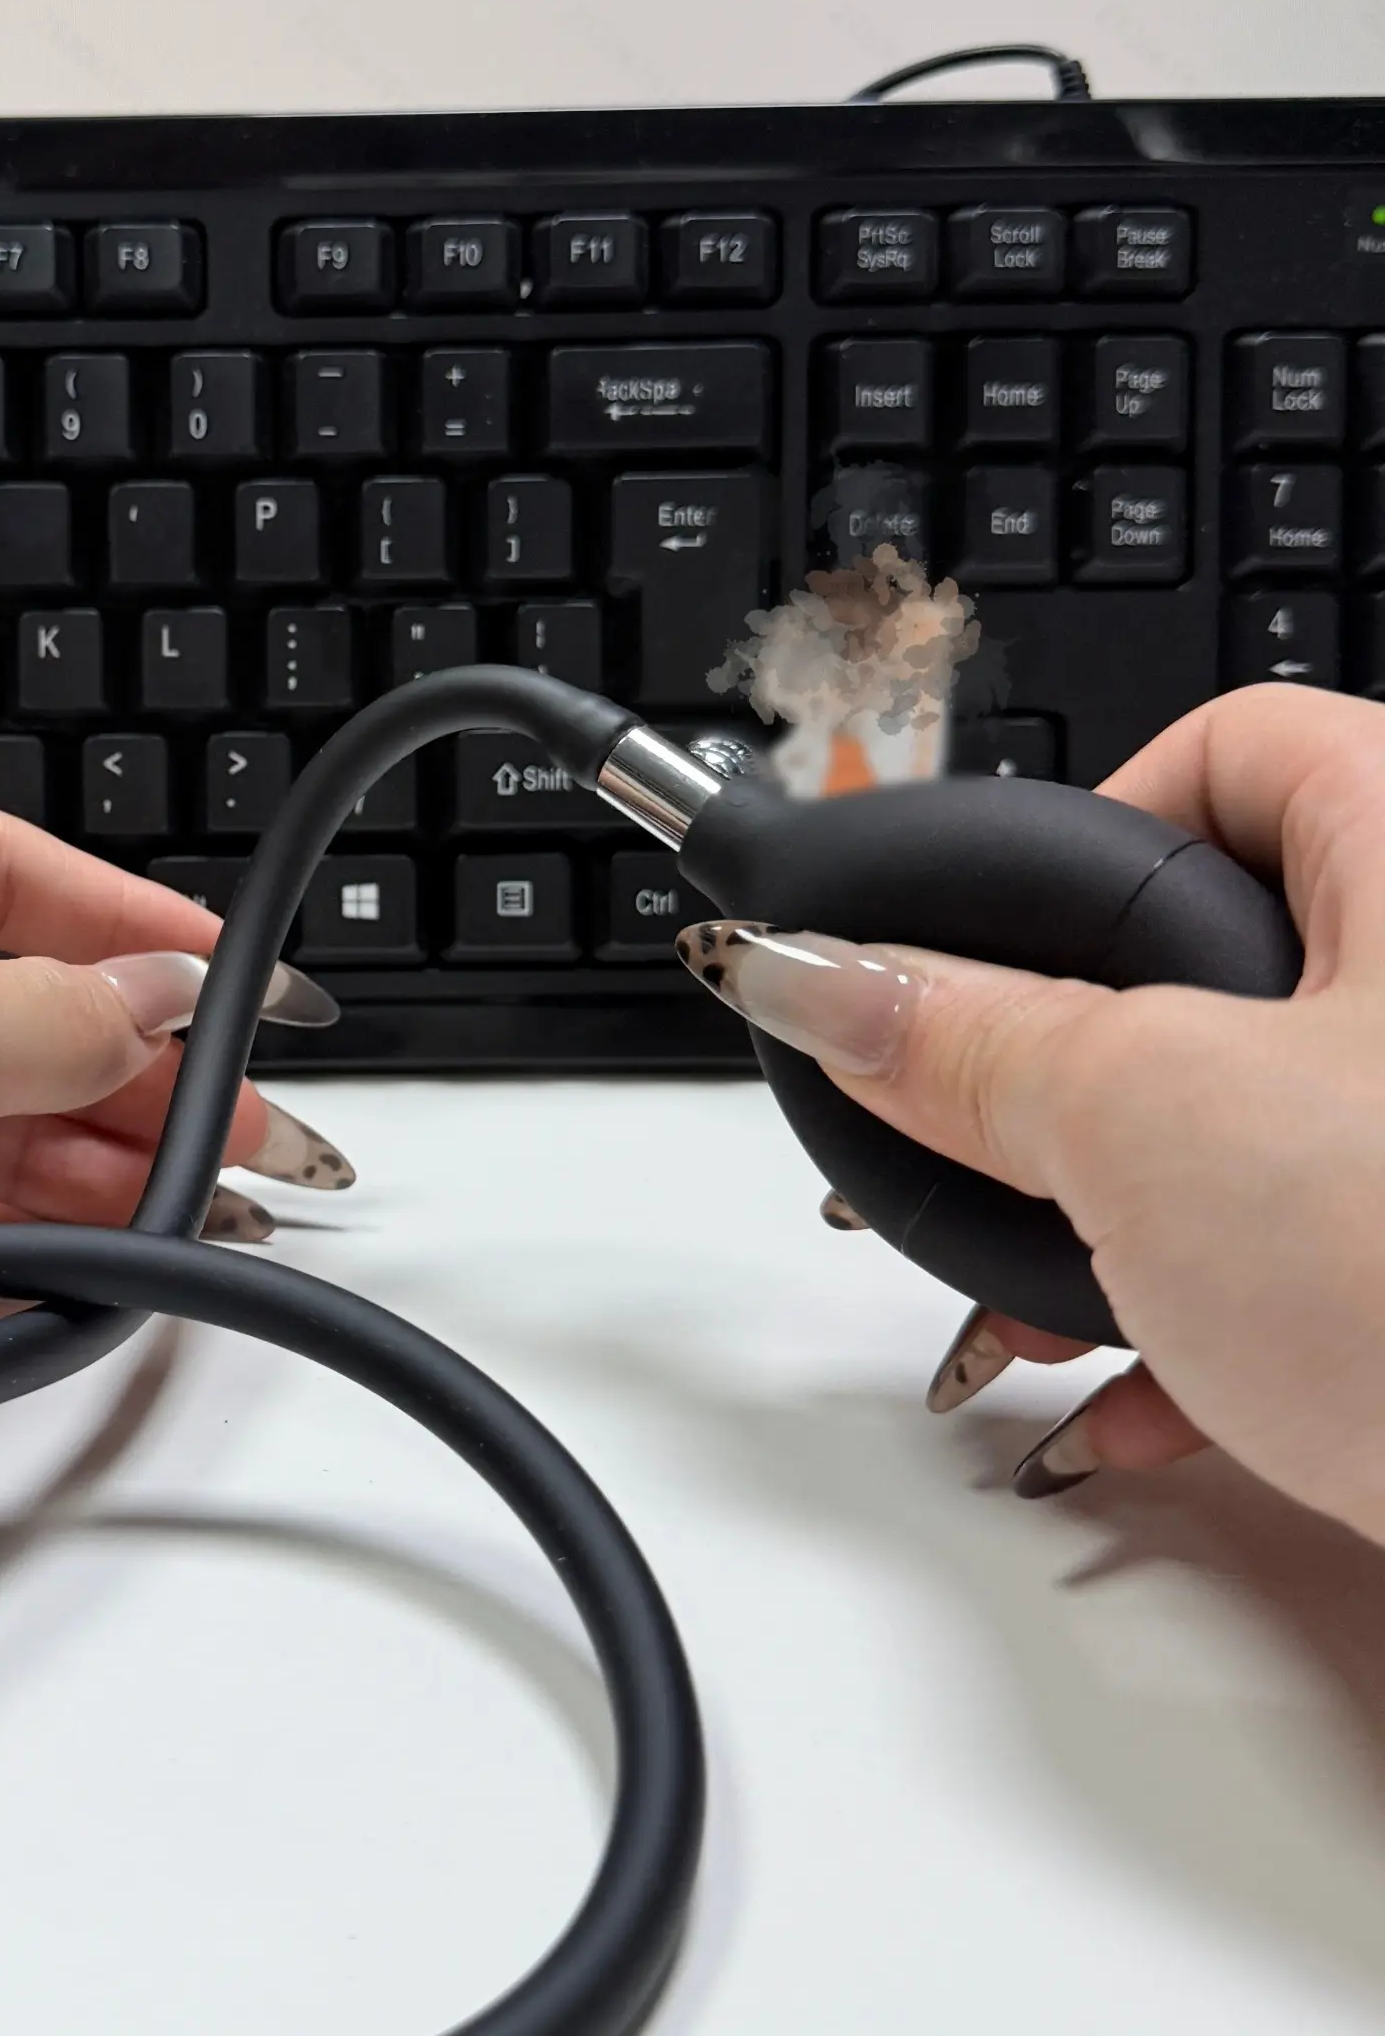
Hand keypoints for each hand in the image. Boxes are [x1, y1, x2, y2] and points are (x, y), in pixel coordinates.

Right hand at [677, 685, 1384, 1537]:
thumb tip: (823, 975)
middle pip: (1225, 958)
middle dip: (1066, 1072)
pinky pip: (1328, 1245)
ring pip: (1265, 1121)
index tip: (976, 951)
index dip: (1081, 841)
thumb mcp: (1152, 1124)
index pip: (1226, 752)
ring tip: (1030, 1307)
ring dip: (1119, 1216)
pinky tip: (1145, 1396)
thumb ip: (965, 1038)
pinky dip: (1220, 1312)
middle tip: (973, 1139)